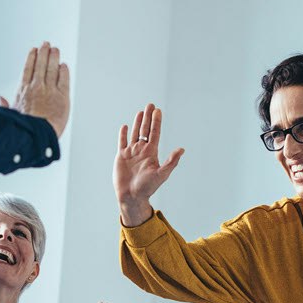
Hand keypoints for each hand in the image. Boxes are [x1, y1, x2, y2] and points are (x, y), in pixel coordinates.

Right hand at [0, 42, 69, 137]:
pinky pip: (64, 80)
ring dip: (53, 57)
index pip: (27, 69)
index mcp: (23, 90)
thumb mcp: (10, 115)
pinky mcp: (62, 96)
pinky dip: (63, 71)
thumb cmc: (22, 128)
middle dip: (43, 53)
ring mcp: (50, 90)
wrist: (36, 135)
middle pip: (40, 65)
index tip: (33, 50)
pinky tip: (63, 66)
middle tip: (46, 44)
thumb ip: (5, 105)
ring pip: (52, 68)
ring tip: (55, 49)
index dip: (31, 58)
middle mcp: (36, 87)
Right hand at [114, 103, 184, 225]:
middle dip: (148, 118)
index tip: (158, 110)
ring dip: (138, 123)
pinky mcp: (121, 157)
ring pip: (135, 134)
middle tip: (151, 105)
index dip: (156, 122)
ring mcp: (131, 153)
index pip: (155, 133)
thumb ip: (171, 161)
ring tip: (140, 112)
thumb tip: (182, 149)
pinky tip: (125, 126)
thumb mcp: (161, 174)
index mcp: (151, 153)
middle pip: (145, 130)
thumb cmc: (147, 188)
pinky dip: (123, 134)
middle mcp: (142, 151)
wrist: (131, 196)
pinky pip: (122, 142)